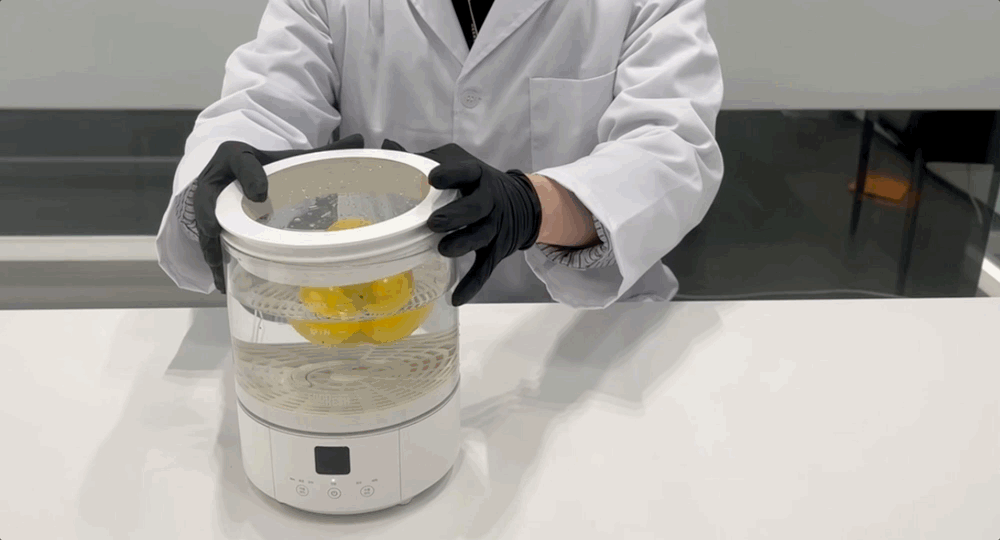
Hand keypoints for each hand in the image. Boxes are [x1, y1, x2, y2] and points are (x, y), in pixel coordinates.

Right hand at [194, 133, 365, 292]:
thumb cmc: (264, 166)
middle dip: (211, 213)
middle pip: (209, 194)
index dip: (250, 176)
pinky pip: (204, 241)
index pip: (241, 161)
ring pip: (202, 222)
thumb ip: (321, 153)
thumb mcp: (287, 156)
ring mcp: (205, 198)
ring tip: (219, 268)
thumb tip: (361, 140)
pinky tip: (222, 282)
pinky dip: (212, 261)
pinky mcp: (202, 218)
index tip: (262, 194)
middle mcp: (216, 175)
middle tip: (221, 230)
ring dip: (210, 246)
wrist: (229, 168)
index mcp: (236, 154)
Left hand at [380, 139, 542, 305]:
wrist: (525, 203)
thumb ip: (423, 158)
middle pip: (477, 208)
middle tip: (434, 223)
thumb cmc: (477, 182)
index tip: (433, 178)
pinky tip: (456, 298)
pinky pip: (485, 268)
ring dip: (463, 244)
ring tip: (442, 250)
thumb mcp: (458, 163)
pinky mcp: (498, 249)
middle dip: (457, 215)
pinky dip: (472, 284)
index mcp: (477, 175)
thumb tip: (387, 147)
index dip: (453, 174)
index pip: (467, 171)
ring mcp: (495, 226)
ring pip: (482, 237)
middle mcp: (490, 200)